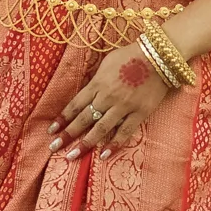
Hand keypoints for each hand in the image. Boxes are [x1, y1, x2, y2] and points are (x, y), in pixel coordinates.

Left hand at [55, 40, 181, 157]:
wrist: (159, 56)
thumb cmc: (131, 55)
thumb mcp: (106, 62)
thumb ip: (96, 79)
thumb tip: (86, 92)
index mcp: (98, 83)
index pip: (75, 104)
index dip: (63, 118)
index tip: (52, 130)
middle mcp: (107, 96)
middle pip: (83, 119)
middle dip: (67, 134)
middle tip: (54, 147)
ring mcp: (123, 106)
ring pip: (100, 128)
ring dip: (85, 143)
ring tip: (72, 156)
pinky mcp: (139, 113)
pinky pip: (125, 132)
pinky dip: (113, 144)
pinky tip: (103, 155)